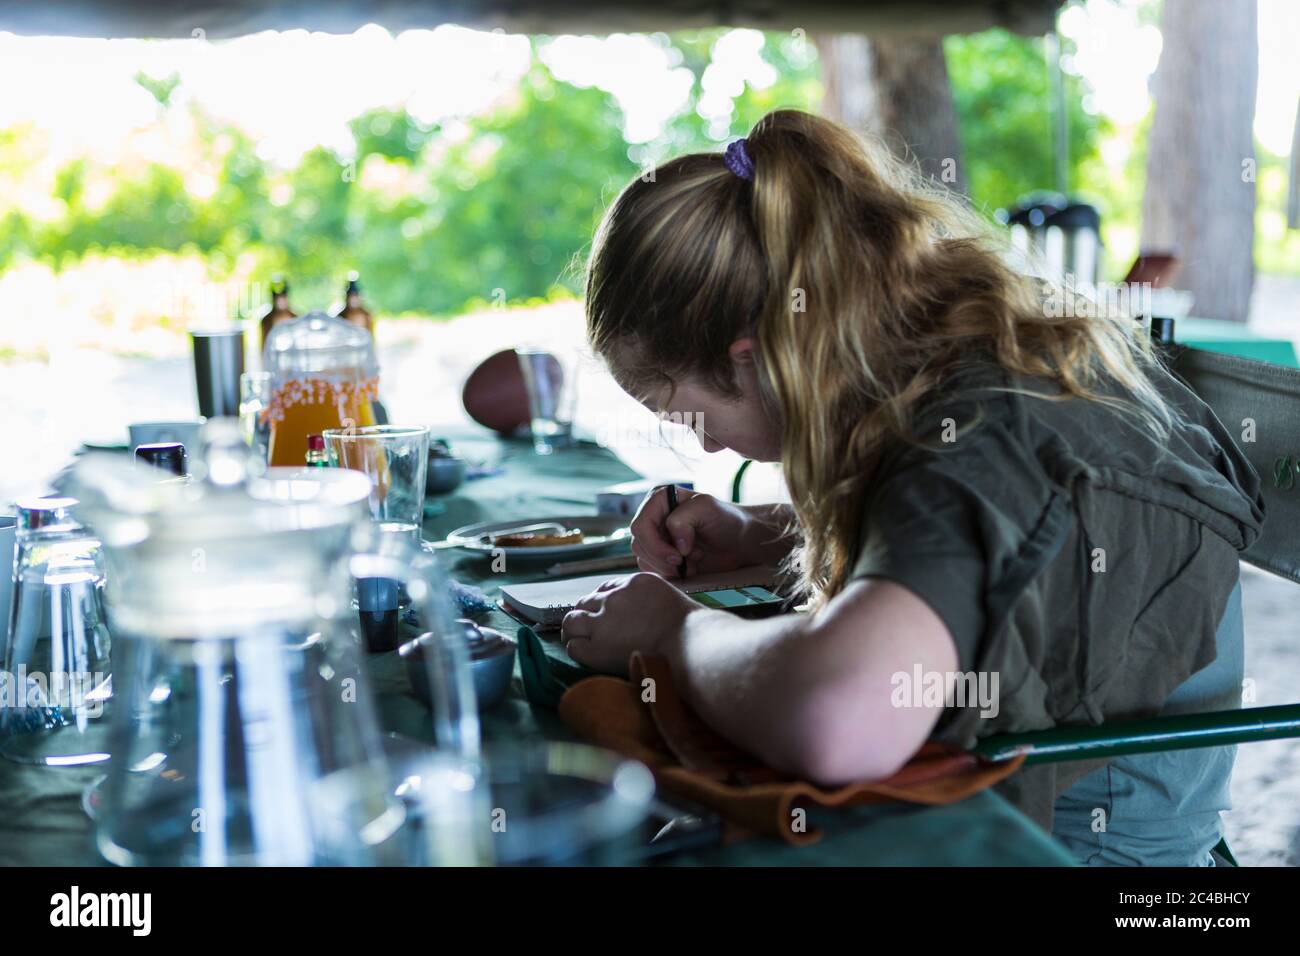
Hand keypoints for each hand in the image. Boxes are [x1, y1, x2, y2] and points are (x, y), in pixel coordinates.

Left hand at [561, 573, 697, 675]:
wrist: (693, 646)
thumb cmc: (692, 630)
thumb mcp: (670, 599)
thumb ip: (650, 601)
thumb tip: (642, 614)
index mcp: (634, 582)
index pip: (606, 588)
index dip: (601, 602)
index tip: (603, 614)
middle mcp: (616, 597)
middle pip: (586, 602)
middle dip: (586, 615)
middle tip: (589, 630)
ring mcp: (605, 621)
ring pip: (572, 621)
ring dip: (574, 631)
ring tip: (578, 640)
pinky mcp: (599, 646)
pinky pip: (575, 646)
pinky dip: (577, 650)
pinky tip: (586, 655)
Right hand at [630, 487, 761, 576]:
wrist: (741, 541)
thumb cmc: (727, 520)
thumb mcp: (707, 508)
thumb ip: (684, 519)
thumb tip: (675, 543)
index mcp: (658, 500)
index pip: (640, 525)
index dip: (656, 544)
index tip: (680, 555)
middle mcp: (653, 517)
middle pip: (639, 544)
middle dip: (663, 558)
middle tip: (686, 562)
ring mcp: (656, 537)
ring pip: (644, 559)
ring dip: (668, 567)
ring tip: (693, 562)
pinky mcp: (661, 555)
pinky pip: (652, 569)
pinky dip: (670, 573)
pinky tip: (689, 568)